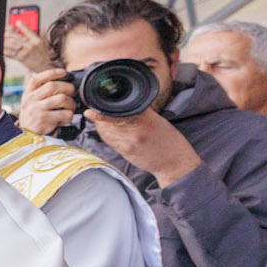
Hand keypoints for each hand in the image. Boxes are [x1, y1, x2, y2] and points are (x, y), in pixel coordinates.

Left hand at [4, 22, 53, 73]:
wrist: (44, 67)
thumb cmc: (44, 55)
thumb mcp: (45, 43)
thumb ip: (42, 34)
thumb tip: (41, 27)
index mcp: (36, 40)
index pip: (28, 31)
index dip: (22, 25)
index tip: (18, 22)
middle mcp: (30, 46)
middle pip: (16, 36)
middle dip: (9, 32)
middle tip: (5, 29)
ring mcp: (24, 52)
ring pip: (12, 44)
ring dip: (5, 40)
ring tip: (1, 36)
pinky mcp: (20, 58)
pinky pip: (10, 52)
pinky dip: (5, 49)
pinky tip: (1, 46)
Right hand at [16, 66, 75, 136]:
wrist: (26, 136)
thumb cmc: (33, 117)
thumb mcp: (30, 103)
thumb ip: (39, 91)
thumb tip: (57, 79)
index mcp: (27, 94)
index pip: (37, 79)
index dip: (52, 73)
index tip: (64, 72)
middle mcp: (30, 100)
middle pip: (52, 86)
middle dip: (67, 88)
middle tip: (72, 93)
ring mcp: (37, 110)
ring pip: (61, 98)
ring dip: (71, 102)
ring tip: (70, 107)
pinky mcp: (45, 120)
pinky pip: (65, 113)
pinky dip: (69, 115)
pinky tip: (65, 118)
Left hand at [87, 106, 201, 186]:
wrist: (174, 162)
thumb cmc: (168, 140)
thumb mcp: (157, 120)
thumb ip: (139, 112)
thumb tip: (123, 105)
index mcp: (144, 117)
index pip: (117, 111)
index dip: (102, 110)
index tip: (92, 108)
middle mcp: (135, 128)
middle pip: (107, 121)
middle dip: (99, 117)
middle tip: (96, 114)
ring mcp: (129, 141)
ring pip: (105, 132)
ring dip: (100, 127)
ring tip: (102, 123)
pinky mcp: (126, 151)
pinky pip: (110, 141)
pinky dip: (106, 135)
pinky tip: (108, 132)